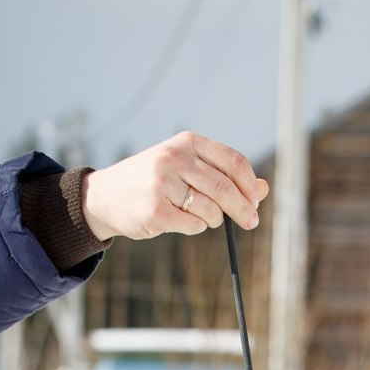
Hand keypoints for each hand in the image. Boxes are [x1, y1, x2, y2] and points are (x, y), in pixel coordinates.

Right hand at [81, 131, 268, 241]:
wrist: (106, 195)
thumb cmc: (155, 181)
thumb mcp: (188, 168)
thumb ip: (225, 175)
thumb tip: (264, 189)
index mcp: (187, 142)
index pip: (234, 162)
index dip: (249, 185)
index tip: (254, 201)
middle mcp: (174, 158)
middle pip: (226, 188)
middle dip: (243, 209)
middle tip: (251, 222)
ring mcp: (163, 184)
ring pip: (211, 210)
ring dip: (213, 219)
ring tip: (199, 216)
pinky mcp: (155, 210)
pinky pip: (194, 225)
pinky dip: (195, 227)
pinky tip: (180, 220)